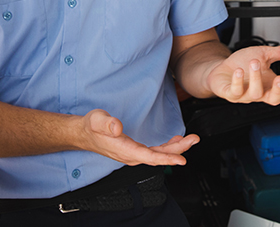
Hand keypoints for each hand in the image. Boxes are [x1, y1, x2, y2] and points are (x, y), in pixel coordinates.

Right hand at [80, 109, 198, 165]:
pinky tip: (176, 140)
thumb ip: (106, 123)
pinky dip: (168, 148)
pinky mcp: (135, 151)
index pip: (149, 157)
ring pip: (159, 154)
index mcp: (124, 150)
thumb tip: (117, 127)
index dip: (166, 158)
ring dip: (176, 149)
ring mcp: (134, 154)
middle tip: (194, 140)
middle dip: (178, 150)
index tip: (181, 160)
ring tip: (190, 140)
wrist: (84, 134)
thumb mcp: (97, 120)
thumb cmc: (91, 127)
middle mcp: (131, 155)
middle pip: (158, 156)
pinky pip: (155, 152)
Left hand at [205, 44, 279, 106]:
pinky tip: (239, 71)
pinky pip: (235, 92)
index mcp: (270, 85)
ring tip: (255, 62)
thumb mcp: (264, 55)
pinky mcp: (230, 94)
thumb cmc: (243, 64)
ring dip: (256, 77)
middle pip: (273, 99)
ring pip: (255, 93)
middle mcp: (259, 93)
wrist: (221, 69)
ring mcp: (245, 95)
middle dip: (279, 91)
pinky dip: (238, 81)